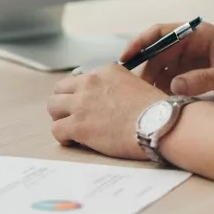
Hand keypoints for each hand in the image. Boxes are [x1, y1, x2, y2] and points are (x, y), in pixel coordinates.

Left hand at [47, 63, 163, 159]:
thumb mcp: (136, 85)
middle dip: (64, 103)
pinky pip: (56, 129)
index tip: (87, 106)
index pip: (79, 80)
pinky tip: (74, 141)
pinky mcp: (78, 125)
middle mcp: (89, 83)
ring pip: (52, 107)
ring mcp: (81, 103)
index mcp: (105, 72)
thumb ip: (117, 88)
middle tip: (73, 117)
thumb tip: (110, 101)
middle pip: (59, 89)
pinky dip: (63, 137)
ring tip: (72, 130)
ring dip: (60, 118)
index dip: (80, 95)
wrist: (160, 123)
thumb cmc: (156, 110)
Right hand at [120, 22, 213, 101]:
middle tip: (133, 89)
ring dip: (154, 81)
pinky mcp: (198, 73)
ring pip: (164, 67)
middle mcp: (194, 43)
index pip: (161, 32)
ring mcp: (195, 59)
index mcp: (200, 34)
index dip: (140, 43)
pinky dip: (165, 89)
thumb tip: (174, 86)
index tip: (126, 58)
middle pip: (158, 52)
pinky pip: (174, 79)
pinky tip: (160, 102)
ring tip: (145, 99)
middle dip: (145, 69)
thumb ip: (201, 80)